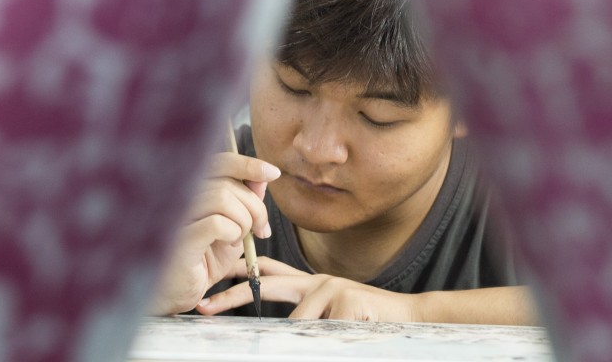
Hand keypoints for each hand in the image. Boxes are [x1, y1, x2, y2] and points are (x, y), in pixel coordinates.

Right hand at [149, 152, 279, 315]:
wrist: (177, 293)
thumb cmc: (202, 260)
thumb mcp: (233, 227)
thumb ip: (245, 201)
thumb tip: (263, 177)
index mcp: (192, 189)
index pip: (221, 162)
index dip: (249, 164)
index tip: (274, 173)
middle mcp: (179, 196)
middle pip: (228, 184)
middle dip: (255, 207)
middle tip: (261, 229)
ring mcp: (175, 215)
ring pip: (223, 198)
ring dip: (244, 221)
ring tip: (239, 239)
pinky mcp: (177, 238)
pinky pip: (217, 223)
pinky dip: (233, 233)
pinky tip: (228, 244)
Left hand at [196, 257, 421, 321]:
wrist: (408, 317)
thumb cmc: (367, 322)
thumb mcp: (330, 319)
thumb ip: (304, 317)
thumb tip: (274, 334)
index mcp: (311, 284)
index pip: (269, 273)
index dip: (240, 274)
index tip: (212, 284)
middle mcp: (317, 280)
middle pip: (265, 283)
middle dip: (232, 296)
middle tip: (203, 307)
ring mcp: (331, 286)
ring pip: (298, 323)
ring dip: (315, 338)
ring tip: (341, 331)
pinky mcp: (345, 298)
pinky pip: (321, 332)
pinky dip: (333, 339)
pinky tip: (353, 332)